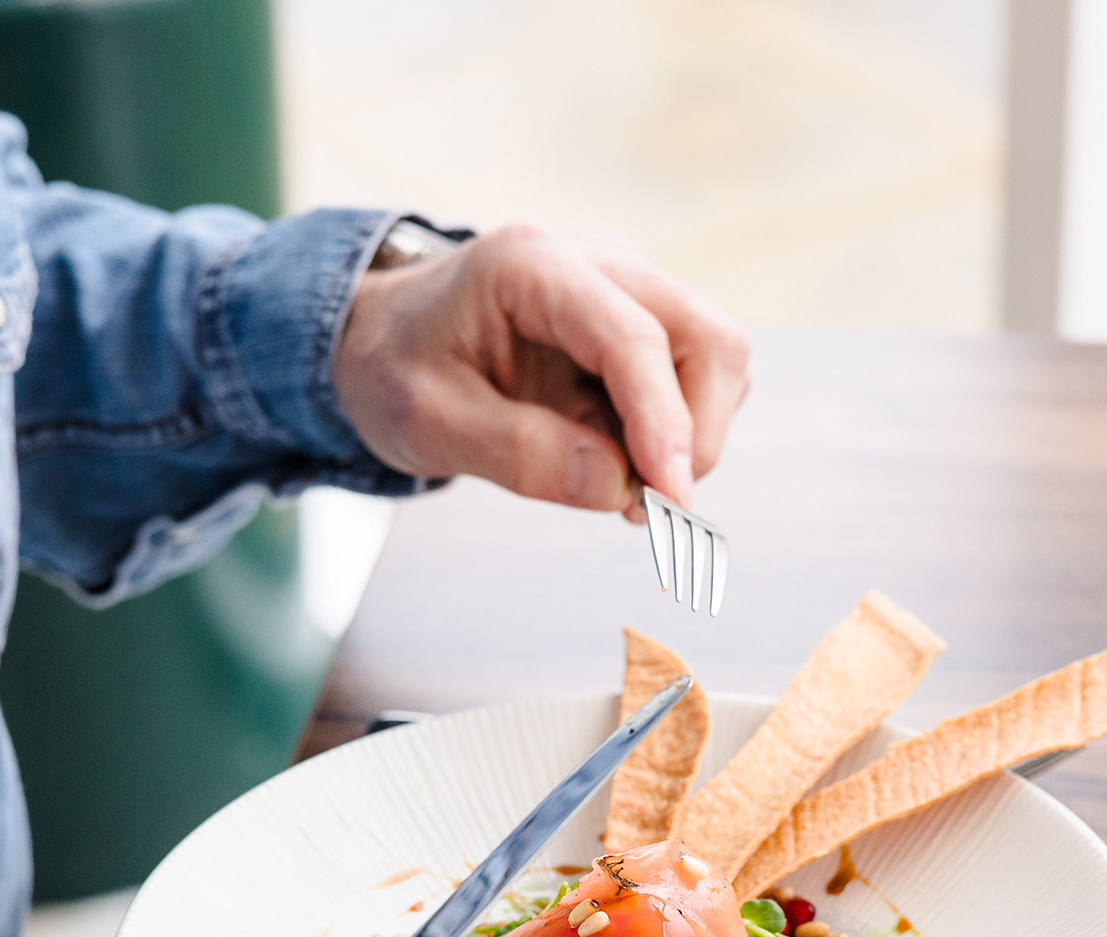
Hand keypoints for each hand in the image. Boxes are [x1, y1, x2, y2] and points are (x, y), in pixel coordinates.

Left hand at [333, 225, 749, 520]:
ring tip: (622, 485)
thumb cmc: (397, 369)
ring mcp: (628, 288)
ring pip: (718, 359)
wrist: (387, 341)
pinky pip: (697, 379)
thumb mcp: (427, 423)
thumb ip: (518, 454)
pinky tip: (622, 459)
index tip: (672, 500)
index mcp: (532, 265)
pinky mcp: (641, 323)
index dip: (666, 424)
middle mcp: (596, 261)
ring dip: (692, 436)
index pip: (634, 338)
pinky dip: (679, 432)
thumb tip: (618, 487)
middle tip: (643, 504)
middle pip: (708, 338)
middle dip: (695, 433)